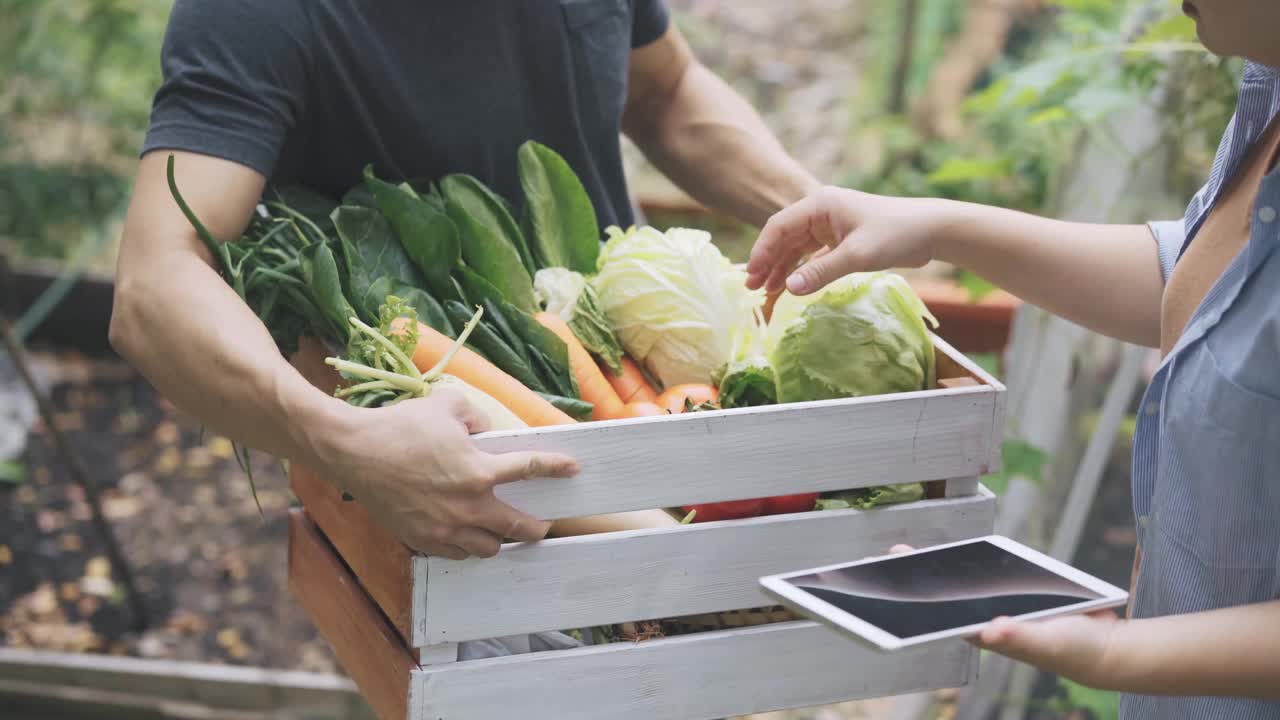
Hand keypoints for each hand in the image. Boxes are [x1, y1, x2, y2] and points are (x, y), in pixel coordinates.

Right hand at [318, 388, 578, 559]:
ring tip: (502, 533)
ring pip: (488, 548)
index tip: (573, 469)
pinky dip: (466, 548)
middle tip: (543, 525)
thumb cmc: (401, 425)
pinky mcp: (422, 539)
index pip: (530, 469)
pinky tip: (466, 538)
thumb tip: (485, 430)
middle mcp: (467, 505)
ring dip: (499, 541)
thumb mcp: (446, 405)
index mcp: (479, 471)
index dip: (555, 468)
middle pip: (517, 527)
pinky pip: (455, 554)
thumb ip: (476, 415)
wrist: (354, 451)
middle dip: (536, 528)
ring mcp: (444, 528)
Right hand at [745, 187, 952, 295]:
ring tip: (766, 292)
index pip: (779, 226)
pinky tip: (791, 286)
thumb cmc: (896, 234)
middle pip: (784, 237)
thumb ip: (820, 272)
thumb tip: (788, 289)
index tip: (752, 276)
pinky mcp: (841, 239)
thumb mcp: (857, 255)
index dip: (762, 251)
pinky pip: (812, 254)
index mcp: (819, 205)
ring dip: (781, 268)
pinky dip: (800, 269)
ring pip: (796, 247)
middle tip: (752, 288)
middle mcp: (820, 212)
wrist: (932, 231)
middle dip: (767, 262)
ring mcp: (830, 225)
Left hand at [886, 544, 1122, 688]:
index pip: (943, 618)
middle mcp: (988, 619)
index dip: (917, 605)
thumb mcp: (1046, 642)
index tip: (891, 587)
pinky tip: (958, 552)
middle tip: (892, 555)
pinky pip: (989, 573)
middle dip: (920, 579)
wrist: (1103, 644)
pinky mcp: (1016, 592)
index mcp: (986, 633)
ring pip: (965, 584)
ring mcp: (1000, 605)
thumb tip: (991, 629)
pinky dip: (973, 563)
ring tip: (909, 553)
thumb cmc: (1071, 650)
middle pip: (949, 597)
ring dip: (942, 569)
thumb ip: (1020, 637)